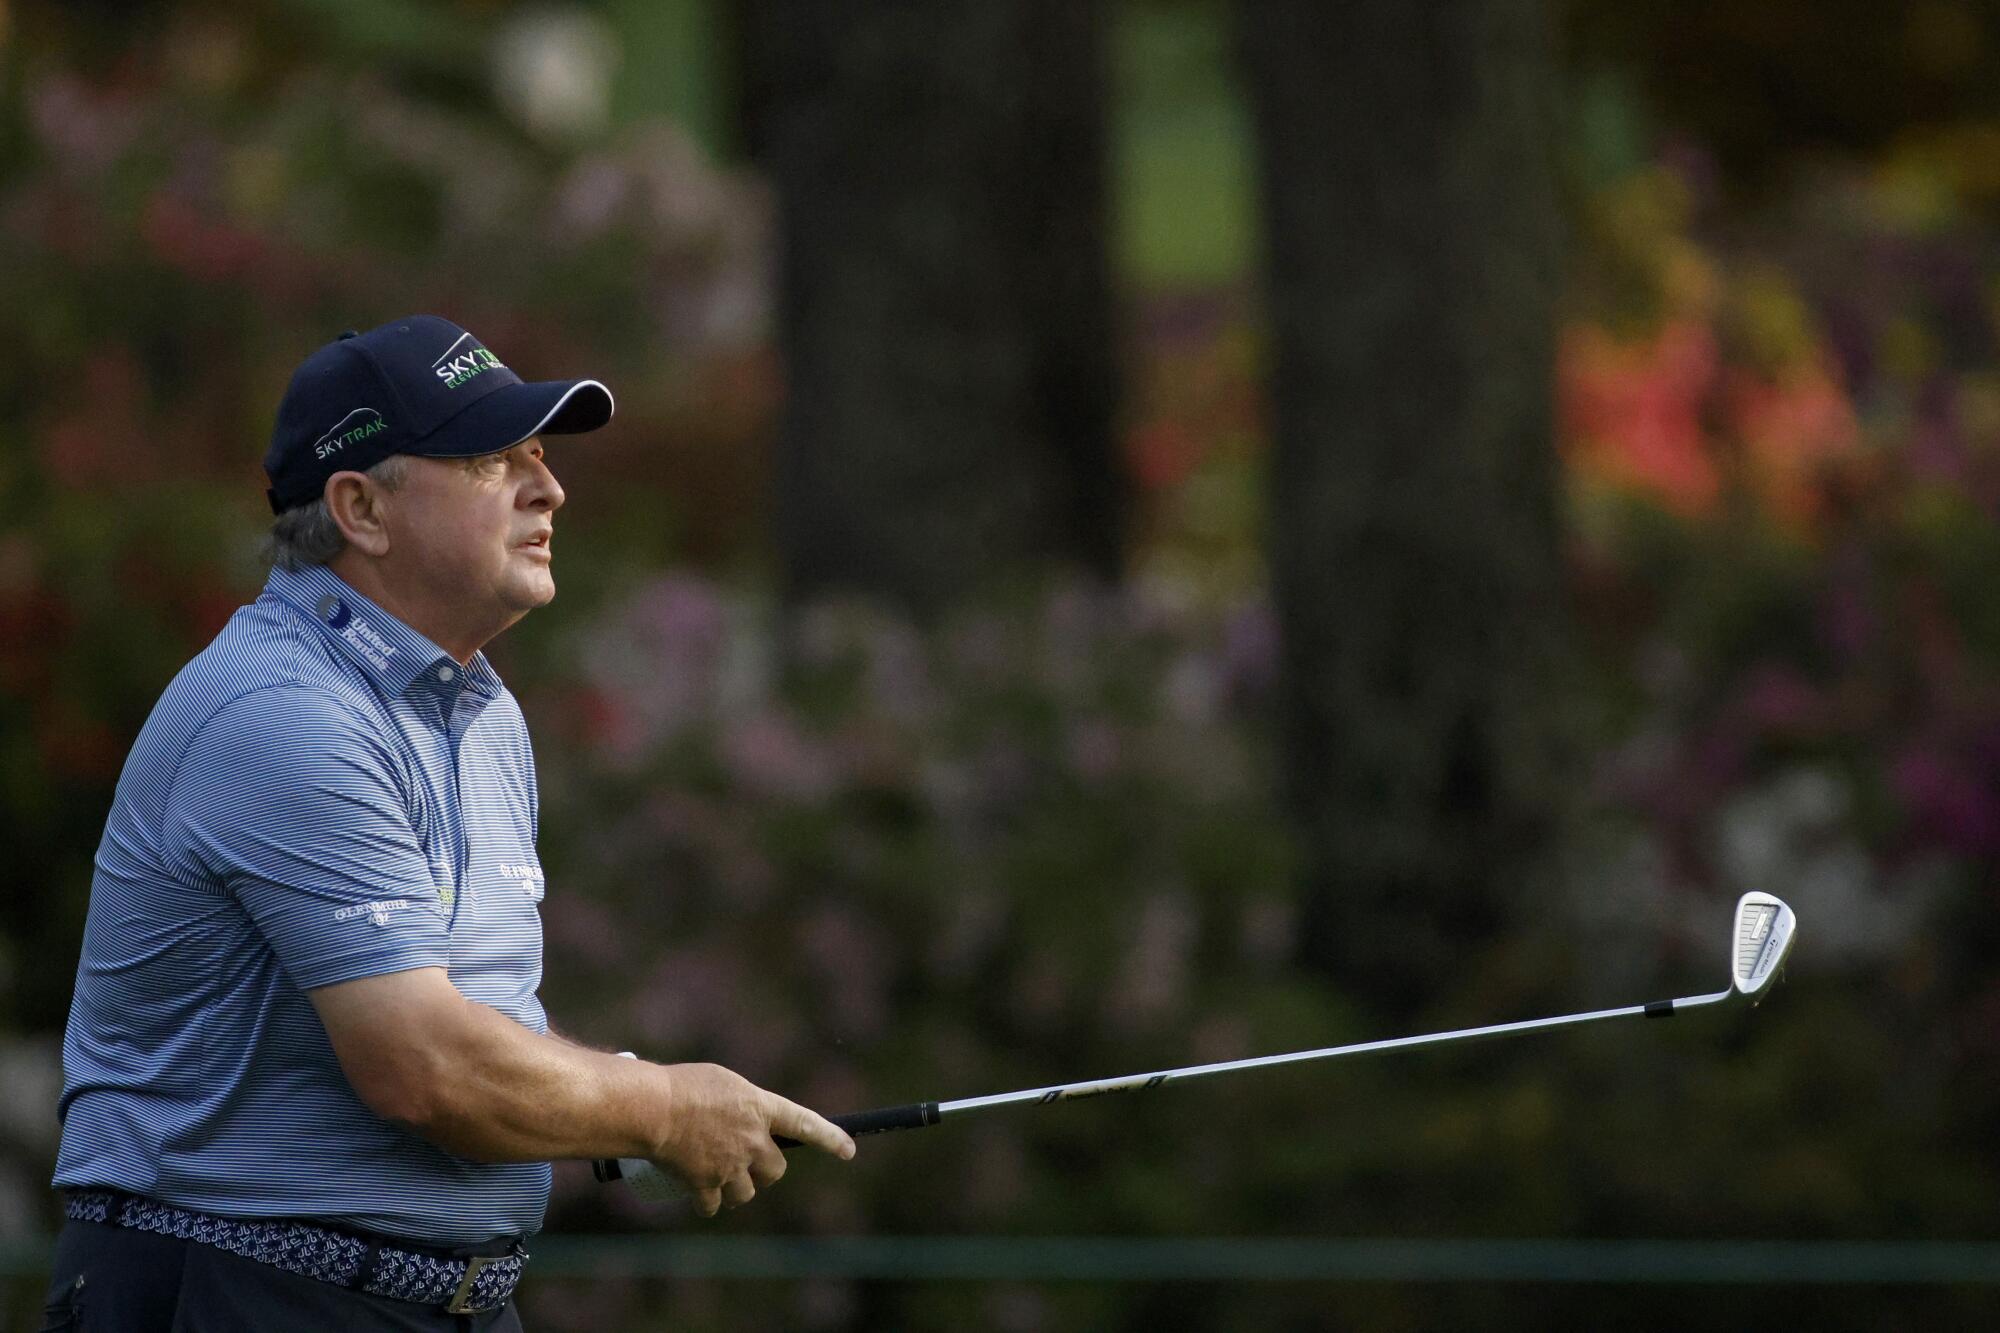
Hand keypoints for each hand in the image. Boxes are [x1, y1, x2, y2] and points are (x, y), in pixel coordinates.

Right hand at [648, 1063, 855, 1216]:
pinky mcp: (706, 1185)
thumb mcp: (724, 1083)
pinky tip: (696, 1192)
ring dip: (735, 1189)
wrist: (653, 1109)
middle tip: (745, 1163)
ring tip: (717, 1176)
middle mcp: (753, 1140)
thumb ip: (742, 1105)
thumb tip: (744, 1123)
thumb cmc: (682, 1086)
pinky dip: (706, 1202)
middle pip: (775, 1170)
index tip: (849, 1151)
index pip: (806, 1124)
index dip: (830, 1138)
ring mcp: (732, 1165)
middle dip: (763, 1170)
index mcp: (761, 1108)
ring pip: (746, 1192)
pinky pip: (714, 1205)